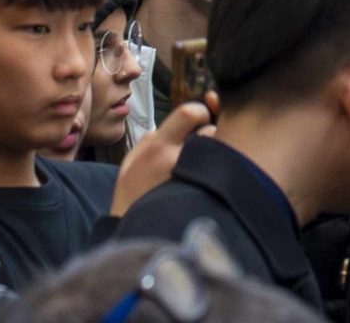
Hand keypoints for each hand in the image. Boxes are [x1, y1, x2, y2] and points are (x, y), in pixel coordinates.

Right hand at [110, 99, 212, 217]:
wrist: (131, 237)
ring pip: (218, 152)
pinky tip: (209, 178)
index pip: (190, 112)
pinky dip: (217, 170)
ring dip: (215, 153)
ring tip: (203, 166)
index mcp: (156, 147)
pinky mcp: (203, 197)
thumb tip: (179, 120)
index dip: (199, 112)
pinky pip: (219, 173)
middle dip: (211, 132)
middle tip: (203, 144)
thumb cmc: (132, 196)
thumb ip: (155, 137)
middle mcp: (175, 161)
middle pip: (210, 131)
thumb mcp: (133, 161)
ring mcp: (191, 180)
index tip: (198, 120)